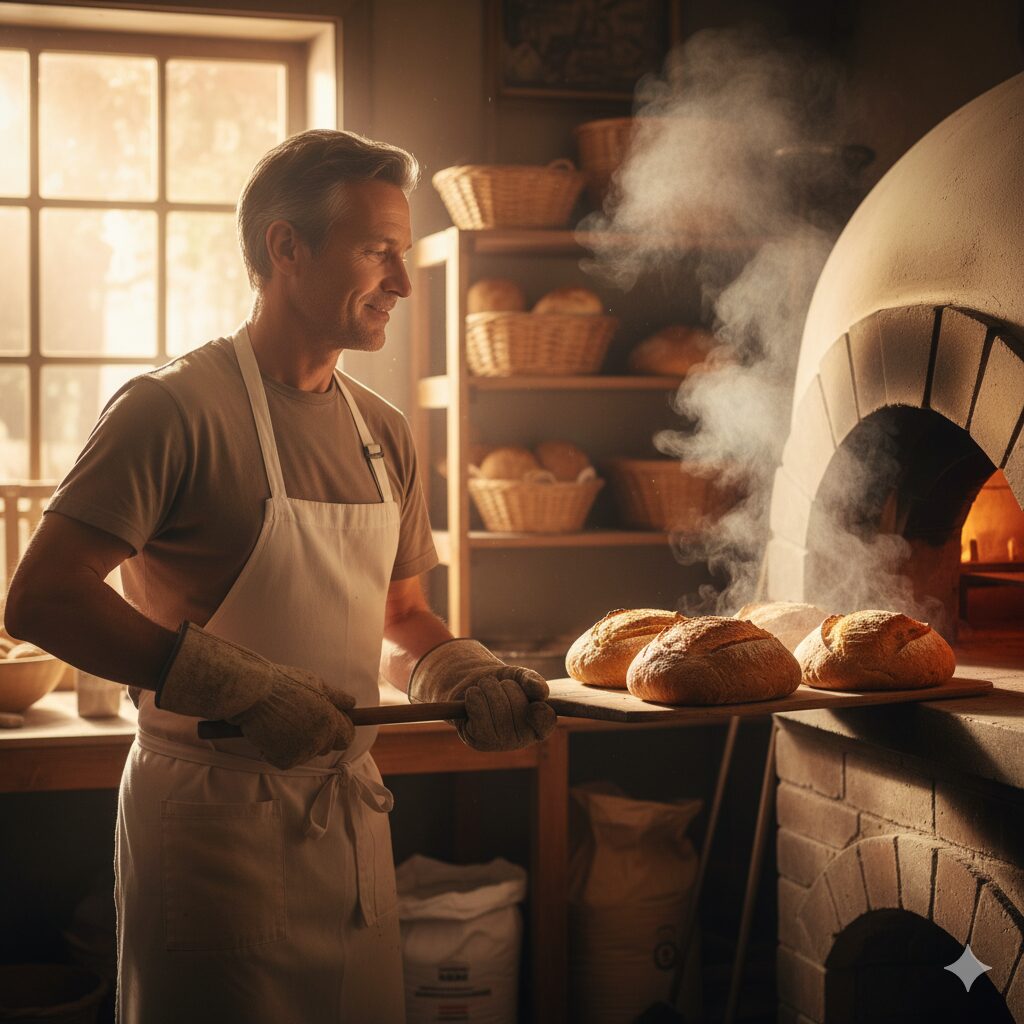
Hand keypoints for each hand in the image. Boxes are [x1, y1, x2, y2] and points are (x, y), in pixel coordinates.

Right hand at [157, 622, 354, 768]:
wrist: (253, 693)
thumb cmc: (284, 683)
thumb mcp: (316, 683)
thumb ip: (337, 697)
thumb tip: (352, 704)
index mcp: (330, 720)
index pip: (347, 736)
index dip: (340, 730)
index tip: (329, 723)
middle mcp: (320, 738)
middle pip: (328, 747)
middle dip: (318, 736)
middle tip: (300, 720)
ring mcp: (303, 751)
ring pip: (307, 754)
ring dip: (298, 744)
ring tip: (283, 723)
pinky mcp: (284, 760)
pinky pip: (288, 760)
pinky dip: (279, 751)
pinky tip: (272, 734)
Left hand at [409, 639, 555, 751]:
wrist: (473, 687)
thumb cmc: (502, 683)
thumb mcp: (520, 677)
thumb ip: (533, 681)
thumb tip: (541, 693)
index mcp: (538, 727)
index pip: (546, 721)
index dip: (540, 709)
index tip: (534, 702)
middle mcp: (520, 740)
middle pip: (517, 703)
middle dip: (504, 686)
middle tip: (498, 687)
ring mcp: (498, 743)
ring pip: (496, 704)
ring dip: (487, 687)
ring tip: (485, 689)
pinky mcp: (477, 740)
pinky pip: (478, 710)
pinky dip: (474, 695)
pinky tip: (473, 698)